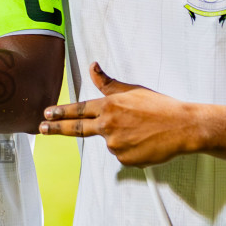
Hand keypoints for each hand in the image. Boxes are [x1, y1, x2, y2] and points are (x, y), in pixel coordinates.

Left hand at [39, 62, 203, 166]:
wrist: (183, 128)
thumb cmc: (160, 107)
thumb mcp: (132, 90)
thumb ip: (108, 83)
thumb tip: (92, 66)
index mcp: (110, 107)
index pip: (79, 110)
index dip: (61, 112)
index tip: (46, 114)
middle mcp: (108, 126)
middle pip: (77, 129)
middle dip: (57, 128)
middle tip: (41, 129)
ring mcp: (115, 144)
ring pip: (110, 142)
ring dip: (121, 138)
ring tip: (143, 131)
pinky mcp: (125, 160)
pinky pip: (122, 156)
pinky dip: (131, 150)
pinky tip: (146, 143)